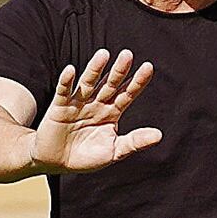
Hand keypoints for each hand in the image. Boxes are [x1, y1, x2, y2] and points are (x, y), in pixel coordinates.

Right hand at [29, 51, 162, 172]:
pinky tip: (71, 70)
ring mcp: (78, 104)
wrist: (57, 163)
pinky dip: (66, 81)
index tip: (148, 67)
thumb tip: (159, 135)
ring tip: (103, 55)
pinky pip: (63, 92)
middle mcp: (96, 104)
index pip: (127, 94)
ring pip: (88, 83)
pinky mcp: (59, 108)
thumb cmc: (86, 157)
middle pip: (110, 84)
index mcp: (112, 112)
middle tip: (127, 55)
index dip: (137, 81)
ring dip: (95, 69)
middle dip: (119, 71)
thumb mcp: (114, 151)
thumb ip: (134, 142)